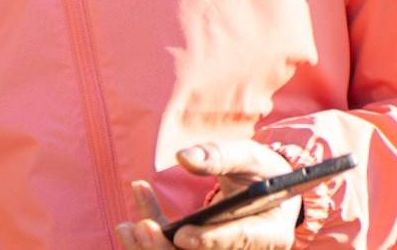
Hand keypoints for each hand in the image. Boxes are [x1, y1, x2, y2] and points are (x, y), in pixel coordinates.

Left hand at [114, 140, 298, 249]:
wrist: (266, 189)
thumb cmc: (261, 171)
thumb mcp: (248, 157)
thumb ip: (219, 156)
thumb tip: (183, 158)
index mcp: (271, 232)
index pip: (239, 240)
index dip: (209, 240)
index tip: (181, 234)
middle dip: (169, 249)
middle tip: (141, 227)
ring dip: (153, 249)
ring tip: (126, 227)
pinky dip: (153, 238)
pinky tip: (132, 217)